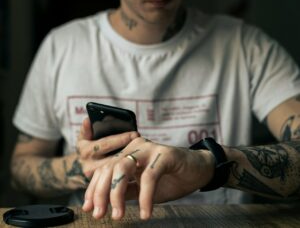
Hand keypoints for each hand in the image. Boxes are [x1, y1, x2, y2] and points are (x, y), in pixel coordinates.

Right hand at [72, 118, 138, 185]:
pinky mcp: (104, 186)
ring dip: (131, 160)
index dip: (122, 138)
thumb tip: (88, 120)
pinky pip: (118, 179)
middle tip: (143, 143)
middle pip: (114, 158)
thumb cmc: (86, 149)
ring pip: (117, 169)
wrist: (78, 171)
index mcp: (86, 151)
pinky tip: (139, 165)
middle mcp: (90, 165)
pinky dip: (129, 172)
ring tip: (143, 152)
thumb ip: (86, 129)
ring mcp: (97, 177)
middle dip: (129, 149)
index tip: (135, 134)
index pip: (106, 143)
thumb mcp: (83, 138)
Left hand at [82, 137, 214, 219]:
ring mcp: (149, 148)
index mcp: (128, 154)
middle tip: (100, 215)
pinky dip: (144, 197)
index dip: (94, 189)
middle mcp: (135, 148)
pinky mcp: (165, 154)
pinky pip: (149, 176)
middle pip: (110, 168)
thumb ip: (125, 191)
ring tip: (118, 214)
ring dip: (117, 193)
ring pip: (123, 167)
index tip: (89, 209)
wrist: (199, 170)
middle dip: (101, 193)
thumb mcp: (142, 188)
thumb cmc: (171, 179)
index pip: (104, 170)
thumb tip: (103, 203)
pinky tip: (145, 212)